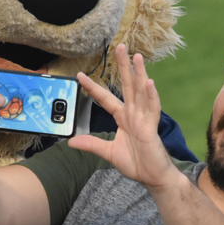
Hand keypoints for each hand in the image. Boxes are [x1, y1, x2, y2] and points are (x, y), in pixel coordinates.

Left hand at [69, 44, 182, 191]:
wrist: (152, 178)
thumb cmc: (136, 164)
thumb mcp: (108, 153)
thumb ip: (92, 144)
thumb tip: (71, 141)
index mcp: (123, 118)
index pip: (106, 99)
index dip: (93, 87)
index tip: (80, 75)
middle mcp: (134, 114)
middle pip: (127, 86)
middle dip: (123, 66)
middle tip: (119, 47)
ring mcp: (144, 119)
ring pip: (140, 92)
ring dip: (139, 73)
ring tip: (136, 57)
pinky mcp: (152, 128)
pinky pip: (152, 109)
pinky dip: (150, 95)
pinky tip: (148, 82)